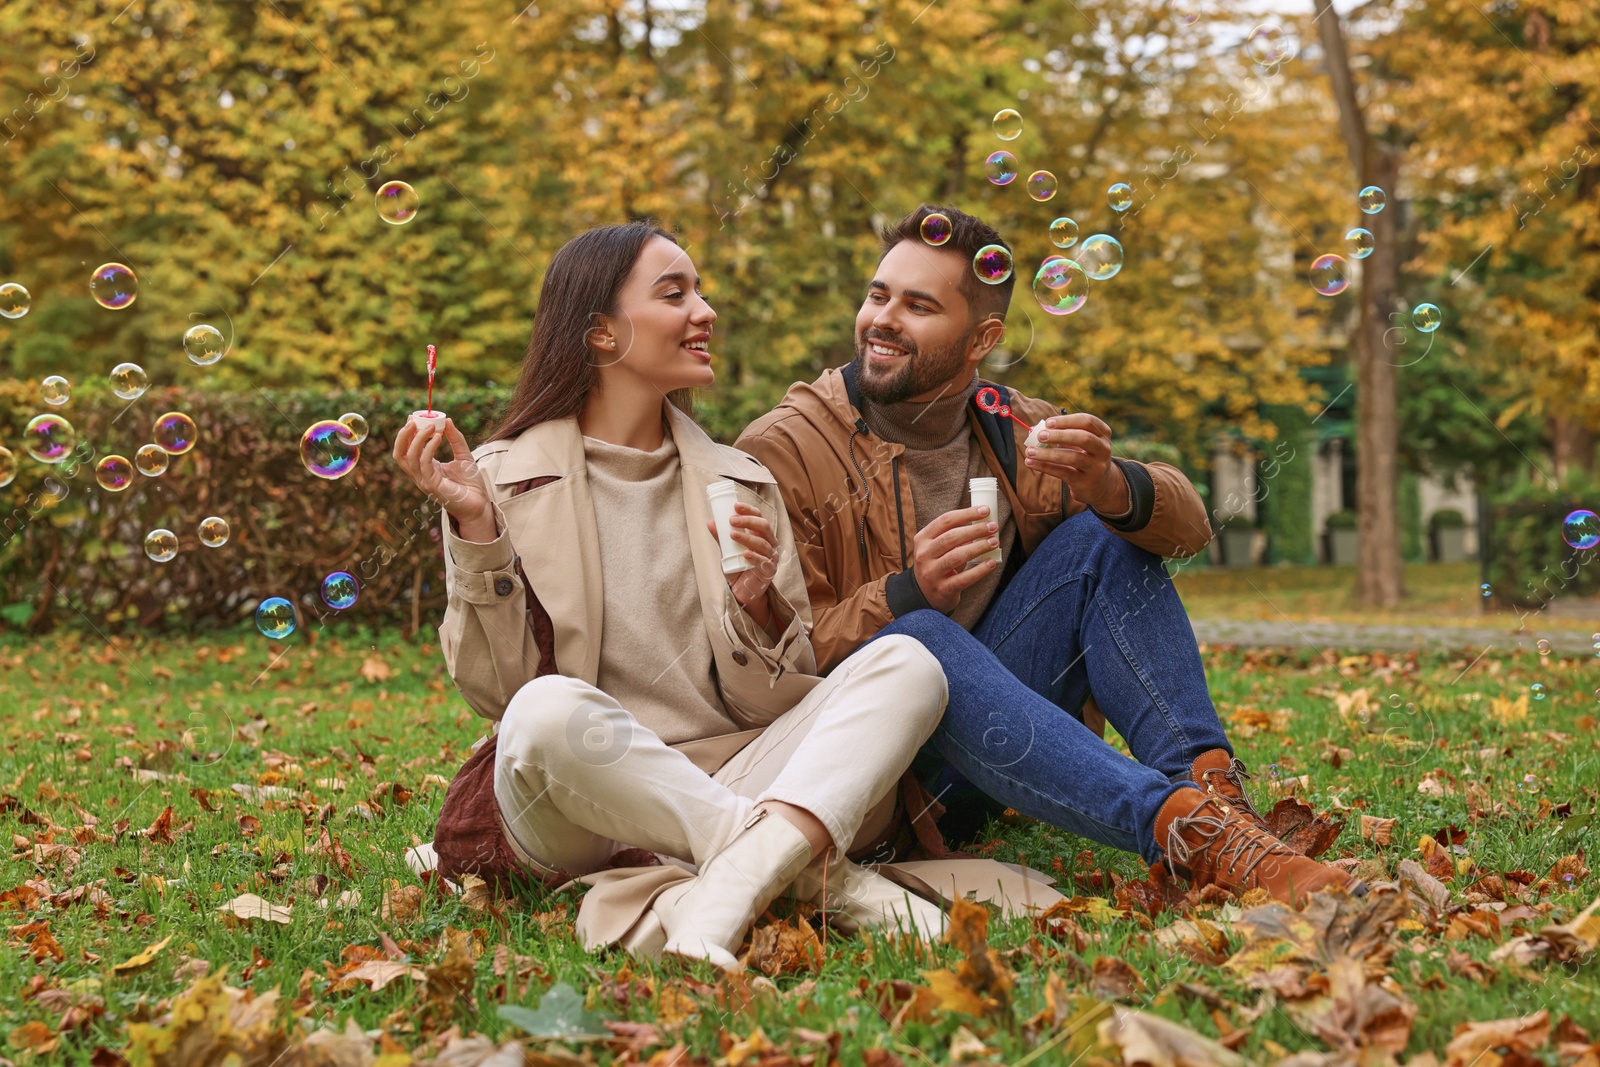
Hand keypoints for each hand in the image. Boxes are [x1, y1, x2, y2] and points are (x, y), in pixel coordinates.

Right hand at [392, 416, 492, 530]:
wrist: (480, 505)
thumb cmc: (471, 484)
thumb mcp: (464, 455)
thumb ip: (455, 439)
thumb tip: (447, 420)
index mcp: (424, 467)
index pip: (406, 449)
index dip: (406, 433)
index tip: (413, 417)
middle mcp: (420, 474)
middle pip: (400, 454)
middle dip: (403, 436)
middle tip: (413, 420)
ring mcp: (424, 481)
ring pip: (409, 458)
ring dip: (418, 439)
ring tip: (431, 426)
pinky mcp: (432, 486)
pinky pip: (425, 464)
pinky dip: (429, 448)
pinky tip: (438, 437)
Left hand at [706, 502, 779, 625]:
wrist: (742, 590)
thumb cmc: (738, 568)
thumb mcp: (727, 551)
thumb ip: (721, 538)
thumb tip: (711, 522)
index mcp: (761, 535)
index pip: (759, 517)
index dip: (749, 510)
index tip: (735, 506)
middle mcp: (769, 544)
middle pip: (764, 527)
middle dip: (748, 521)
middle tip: (732, 520)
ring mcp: (771, 557)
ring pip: (763, 543)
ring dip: (747, 537)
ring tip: (732, 535)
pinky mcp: (769, 571)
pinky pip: (764, 562)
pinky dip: (755, 557)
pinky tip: (745, 554)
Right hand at [911, 505, 1000, 613]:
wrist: (923, 595)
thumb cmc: (936, 564)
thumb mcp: (936, 547)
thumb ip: (953, 536)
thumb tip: (982, 524)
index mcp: (922, 539)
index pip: (945, 521)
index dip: (966, 514)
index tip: (985, 510)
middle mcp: (924, 555)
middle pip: (951, 537)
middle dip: (975, 530)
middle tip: (993, 526)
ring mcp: (932, 573)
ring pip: (957, 556)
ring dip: (979, 547)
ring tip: (994, 542)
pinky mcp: (943, 589)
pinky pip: (964, 578)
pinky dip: (980, 570)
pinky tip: (991, 563)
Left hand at [1025, 413, 1128, 514]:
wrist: (1100, 485)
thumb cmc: (1084, 456)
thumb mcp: (1078, 443)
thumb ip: (1060, 433)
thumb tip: (1033, 429)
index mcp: (1102, 433)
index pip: (1087, 421)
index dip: (1067, 421)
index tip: (1048, 422)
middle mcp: (1103, 449)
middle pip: (1083, 438)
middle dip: (1060, 435)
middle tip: (1040, 436)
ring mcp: (1096, 466)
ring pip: (1073, 457)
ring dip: (1048, 453)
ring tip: (1030, 451)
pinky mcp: (1085, 482)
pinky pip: (1064, 472)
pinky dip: (1045, 467)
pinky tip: (1031, 462)